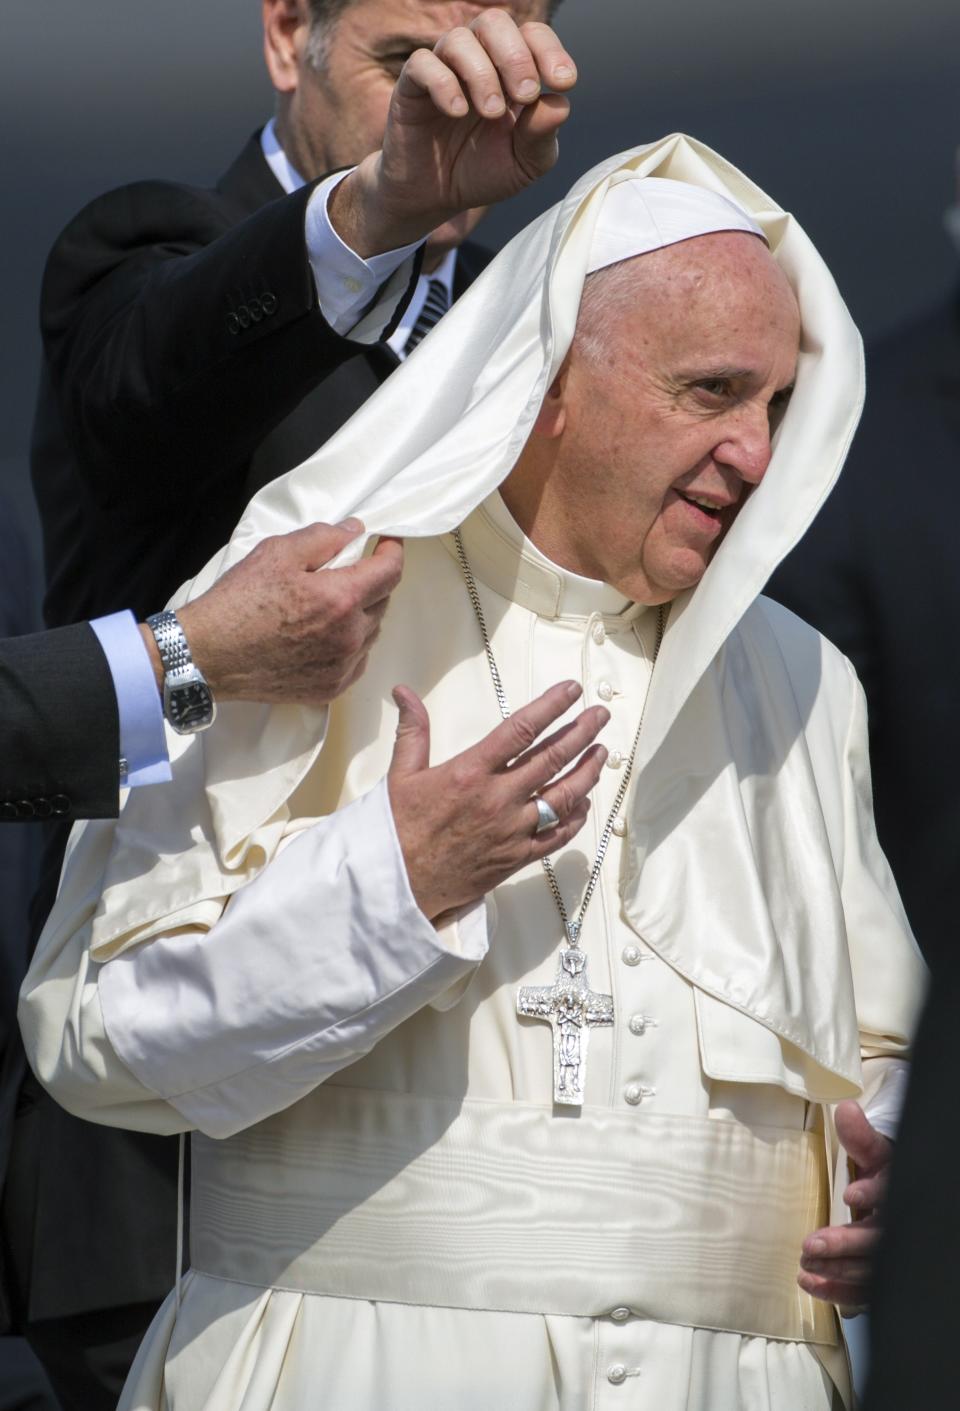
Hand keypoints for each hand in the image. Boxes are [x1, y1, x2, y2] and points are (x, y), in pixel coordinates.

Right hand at [142, 520, 402, 705]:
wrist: (208, 656)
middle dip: (372, 581)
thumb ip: (323, 538)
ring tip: (330, 605)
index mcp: (341, 599)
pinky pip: (357, 660)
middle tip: (347, 571)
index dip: (393, 551)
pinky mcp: (331, 688)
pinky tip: (325, 635)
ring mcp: (342, 666)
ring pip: (371, 632)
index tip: (387, 542)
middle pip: (383, 601)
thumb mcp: (277, 553)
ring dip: (361, 614)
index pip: (390, 571)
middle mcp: (351, 636)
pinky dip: (351, 644)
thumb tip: (355, 531)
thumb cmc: (238, 601)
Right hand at [330, 12, 576, 255]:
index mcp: (510, 70)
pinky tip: (457, 111)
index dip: (550, 51)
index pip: (532, 36)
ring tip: (491, 112)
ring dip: (481, 72)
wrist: (435, 198)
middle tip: (525, 94)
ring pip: (459, 39)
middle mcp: (477, 60)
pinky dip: (443, 83)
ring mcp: (443, 69)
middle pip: (495, 22)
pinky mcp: (411, 87)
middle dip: (516, 55)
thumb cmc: (483, 172)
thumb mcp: (524, 164)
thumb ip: (542, 135)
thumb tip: (561, 103)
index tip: (563, 81)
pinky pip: (422, 64)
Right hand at [388, 680, 607, 920]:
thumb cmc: (400, 830)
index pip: (521, 729)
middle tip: (600, 716)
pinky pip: (556, 836)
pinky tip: (585, 803)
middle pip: (552, 758)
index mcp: (470, 772)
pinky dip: (575, 818)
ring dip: (587, 772)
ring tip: (602, 753)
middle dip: (581, 733)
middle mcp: (497, 798)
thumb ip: (413, 730)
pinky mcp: (517, 857)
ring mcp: (512, 830)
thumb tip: (404, 691)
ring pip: (563, 796)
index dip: (551, 706)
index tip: (571, 690)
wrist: (399, 884)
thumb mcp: (401, 774)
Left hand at [797, 1100, 892, 1306]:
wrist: (897, 1199)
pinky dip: (837, 1291)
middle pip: (878, 1241)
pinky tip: (810, 1284)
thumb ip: (860, 1138)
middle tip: (810, 1245)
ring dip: (837, 1271)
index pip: (892, 1195)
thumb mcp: (875, 1155)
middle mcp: (898, 1226)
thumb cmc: (882, 1174)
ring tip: (804, 1267)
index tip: (850, 1195)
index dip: (875, 1195)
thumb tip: (846, 1110)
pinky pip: (864, 1290)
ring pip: (871, 1271)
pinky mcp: (881, 1276)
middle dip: (846, 1244)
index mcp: (898, 1192)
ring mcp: (891, 1254)